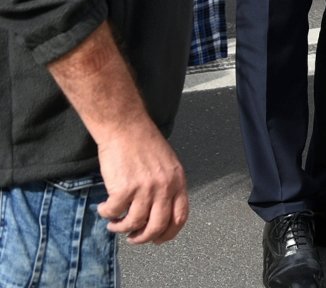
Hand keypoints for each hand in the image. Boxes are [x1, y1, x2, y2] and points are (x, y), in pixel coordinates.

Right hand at [94, 122, 187, 243]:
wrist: (125, 127)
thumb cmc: (144, 143)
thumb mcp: (167, 164)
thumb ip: (167, 186)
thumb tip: (160, 211)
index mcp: (177, 181)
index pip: (180, 216)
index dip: (169, 233)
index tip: (158, 239)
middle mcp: (164, 187)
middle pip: (157, 226)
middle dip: (143, 238)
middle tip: (132, 238)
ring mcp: (144, 188)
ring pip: (134, 223)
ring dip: (121, 228)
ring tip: (114, 224)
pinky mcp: (123, 188)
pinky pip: (113, 212)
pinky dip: (106, 214)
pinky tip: (104, 208)